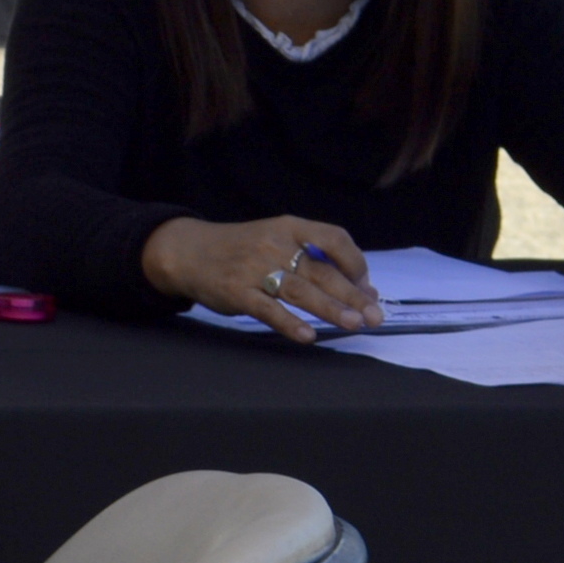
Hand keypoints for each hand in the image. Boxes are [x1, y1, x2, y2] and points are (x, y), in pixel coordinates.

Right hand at [138, 215, 382, 341]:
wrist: (188, 252)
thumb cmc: (241, 248)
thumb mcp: (276, 239)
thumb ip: (314, 260)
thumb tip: (362, 289)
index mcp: (288, 227)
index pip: (333, 238)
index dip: (355, 262)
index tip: (367, 286)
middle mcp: (274, 245)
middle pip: (321, 270)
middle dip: (352, 294)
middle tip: (375, 316)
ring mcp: (254, 269)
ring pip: (300, 290)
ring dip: (329, 308)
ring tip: (353, 324)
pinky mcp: (236, 292)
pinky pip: (267, 310)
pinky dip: (289, 323)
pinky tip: (307, 335)